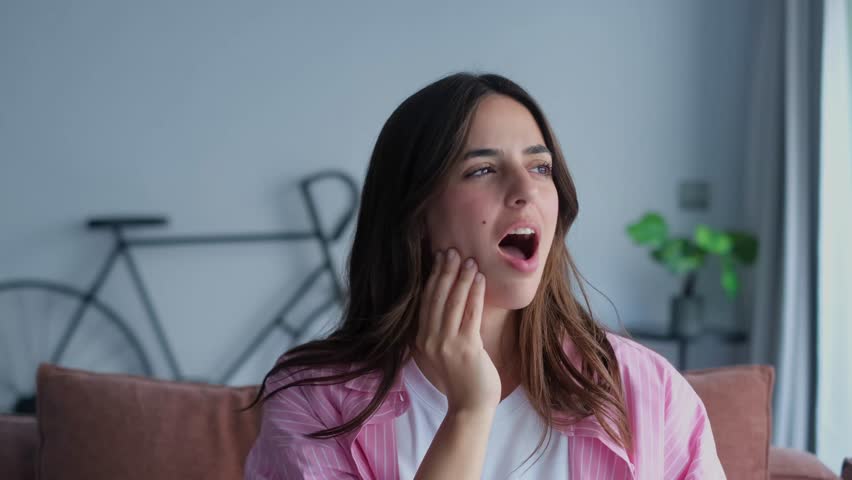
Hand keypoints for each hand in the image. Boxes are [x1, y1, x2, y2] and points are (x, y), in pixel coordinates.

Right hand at [414, 248, 500, 413]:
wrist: (470, 406)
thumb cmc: (461, 378)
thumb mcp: (442, 352)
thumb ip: (440, 330)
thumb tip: (448, 301)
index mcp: (421, 339)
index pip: (426, 301)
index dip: (433, 278)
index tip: (439, 258)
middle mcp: (430, 339)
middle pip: (437, 298)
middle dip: (445, 272)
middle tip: (452, 251)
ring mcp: (446, 344)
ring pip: (453, 303)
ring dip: (461, 278)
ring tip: (469, 260)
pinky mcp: (466, 347)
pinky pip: (470, 314)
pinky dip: (475, 294)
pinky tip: (480, 280)